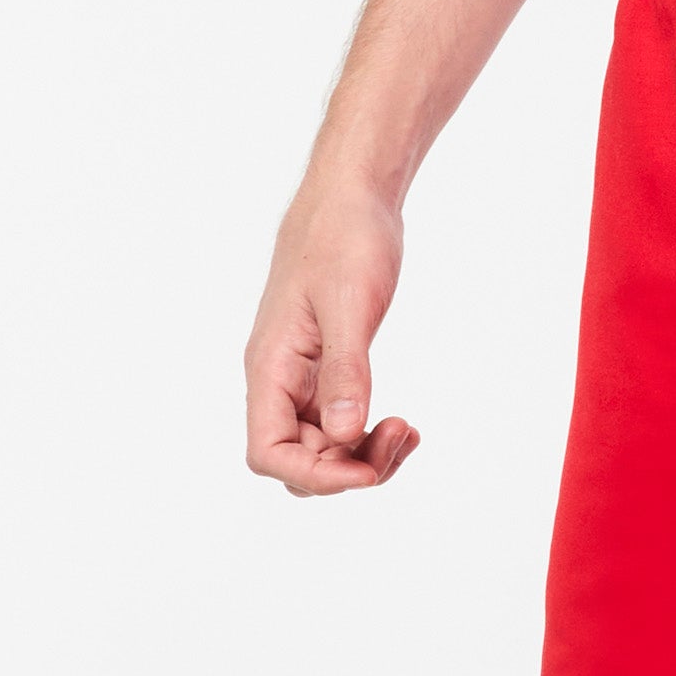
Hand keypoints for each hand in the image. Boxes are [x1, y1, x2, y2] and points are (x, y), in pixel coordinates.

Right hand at [244, 173, 418, 495]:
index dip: (315, 476)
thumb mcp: (348, 305)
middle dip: (350, 469)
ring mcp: (301, 380)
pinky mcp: (326, 373)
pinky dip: (370, 435)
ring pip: (324, 450)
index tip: (367, 469)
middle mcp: (278, 381)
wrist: (351, 199)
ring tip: (407, 431)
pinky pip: (341, 426)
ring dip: (366, 457)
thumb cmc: (343, 239)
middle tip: (401, 435)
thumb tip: (345, 433)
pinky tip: (403, 424)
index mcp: (270, 366)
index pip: (268, 452)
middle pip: (300, 462)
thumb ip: (346, 372)